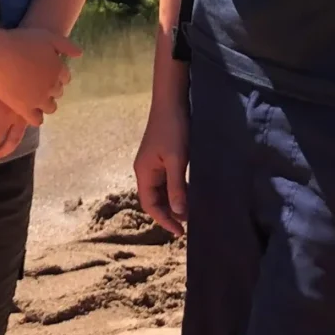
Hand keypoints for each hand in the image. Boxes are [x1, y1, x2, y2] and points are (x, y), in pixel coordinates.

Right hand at [0, 27, 79, 120]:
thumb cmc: (21, 41)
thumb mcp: (47, 36)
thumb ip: (66, 45)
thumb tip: (80, 54)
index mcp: (58, 69)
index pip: (65, 77)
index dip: (58, 74)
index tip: (48, 72)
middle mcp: (51, 86)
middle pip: (57, 92)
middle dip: (52, 88)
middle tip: (40, 83)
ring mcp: (38, 99)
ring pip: (50, 107)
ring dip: (46, 103)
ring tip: (36, 98)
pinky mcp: (24, 108)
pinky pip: (36, 120)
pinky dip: (37, 118)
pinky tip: (30, 112)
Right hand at [133, 98, 188, 235]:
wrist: (172, 102)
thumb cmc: (173, 129)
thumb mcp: (176, 160)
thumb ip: (177, 187)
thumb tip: (178, 213)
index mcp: (144, 172)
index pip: (149, 204)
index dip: (163, 220)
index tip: (180, 232)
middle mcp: (146, 170)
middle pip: (154, 199)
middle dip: (169, 213)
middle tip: (188, 224)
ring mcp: (154, 164)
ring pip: (162, 190)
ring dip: (173, 202)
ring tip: (190, 212)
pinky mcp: (162, 157)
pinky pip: (168, 180)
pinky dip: (177, 190)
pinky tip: (189, 194)